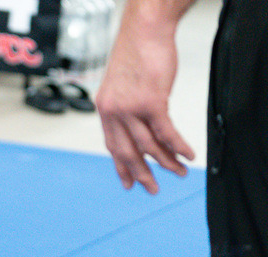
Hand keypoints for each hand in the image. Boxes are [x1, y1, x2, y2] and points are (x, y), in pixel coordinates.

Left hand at [95, 16, 194, 193]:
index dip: (121, 166)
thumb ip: (125, 107)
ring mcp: (131, 108)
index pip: (111, 145)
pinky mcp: (151, 102)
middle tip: (151, 189)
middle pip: (127, 151)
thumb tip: (137, 125)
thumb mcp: (122, 85)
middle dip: (141, 173)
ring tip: (178, 173)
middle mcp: (113, 112)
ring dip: (165, 162)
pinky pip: (166, 132)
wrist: (144, 32)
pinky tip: (187, 156)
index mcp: (104, 110)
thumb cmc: (136, 54)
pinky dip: (178, 146)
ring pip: (148, 145)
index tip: (128, 183)